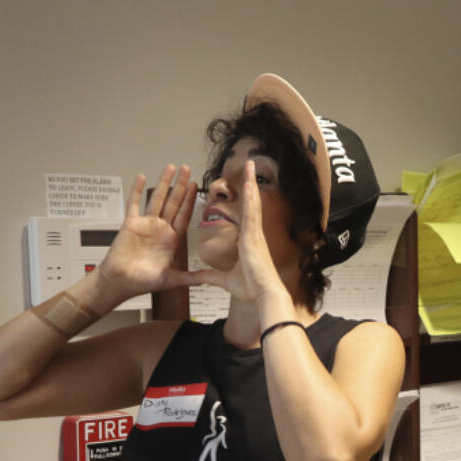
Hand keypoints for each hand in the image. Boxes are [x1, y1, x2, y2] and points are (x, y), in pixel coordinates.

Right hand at [98, 165, 198, 297]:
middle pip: (173, 202)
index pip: (184, 215)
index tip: (196, 185)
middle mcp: (160, 229)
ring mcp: (146, 224)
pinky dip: (136, 190)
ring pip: (156, 199)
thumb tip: (210, 279)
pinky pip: (134, 203)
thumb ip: (191, 278)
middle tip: (187, 169)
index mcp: (172, 239)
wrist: (121, 282)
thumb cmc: (143, 282)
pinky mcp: (130, 224)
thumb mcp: (172, 279)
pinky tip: (141, 177)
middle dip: (180, 185)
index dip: (190, 200)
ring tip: (170, 167)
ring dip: (164, 183)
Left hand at [195, 160, 285, 304]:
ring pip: (252, 201)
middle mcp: (253, 234)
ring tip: (249, 164)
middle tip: (249, 167)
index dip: (246, 199)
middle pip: (251, 203)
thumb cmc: (251, 288)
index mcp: (249, 242)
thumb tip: (196, 277)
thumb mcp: (224, 280)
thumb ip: (209, 275)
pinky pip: (251, 210)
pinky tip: (249, 181)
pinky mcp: (253, 235)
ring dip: (251, 182)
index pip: (246, 215)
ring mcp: (254, 233)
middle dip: (249, 184)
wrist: (263, 295)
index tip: (244, 187)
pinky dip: (251, 195)